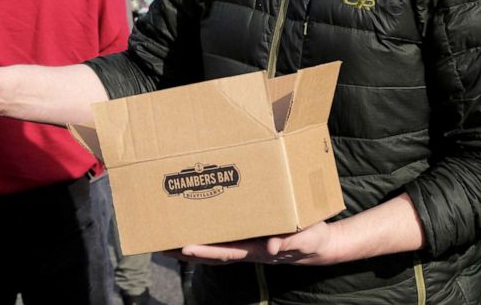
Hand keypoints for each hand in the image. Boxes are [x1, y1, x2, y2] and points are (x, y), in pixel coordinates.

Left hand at [165, 221, 338, 266]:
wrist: (318, 244)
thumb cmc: (312, 240)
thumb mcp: (307, 238)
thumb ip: (292, 241)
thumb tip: (272, 247)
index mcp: (257, 250)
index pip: (225, 252)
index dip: (205, 251)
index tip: (184, 247)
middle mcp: (246, 249)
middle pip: (211, 253)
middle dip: (187, 251)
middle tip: (162, 245)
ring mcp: (246, 244)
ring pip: (213, 247)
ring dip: (190, 246)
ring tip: (166, 239)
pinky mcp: (248, 236)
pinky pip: (222, 238)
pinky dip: (205, 236)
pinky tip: (192, 228)